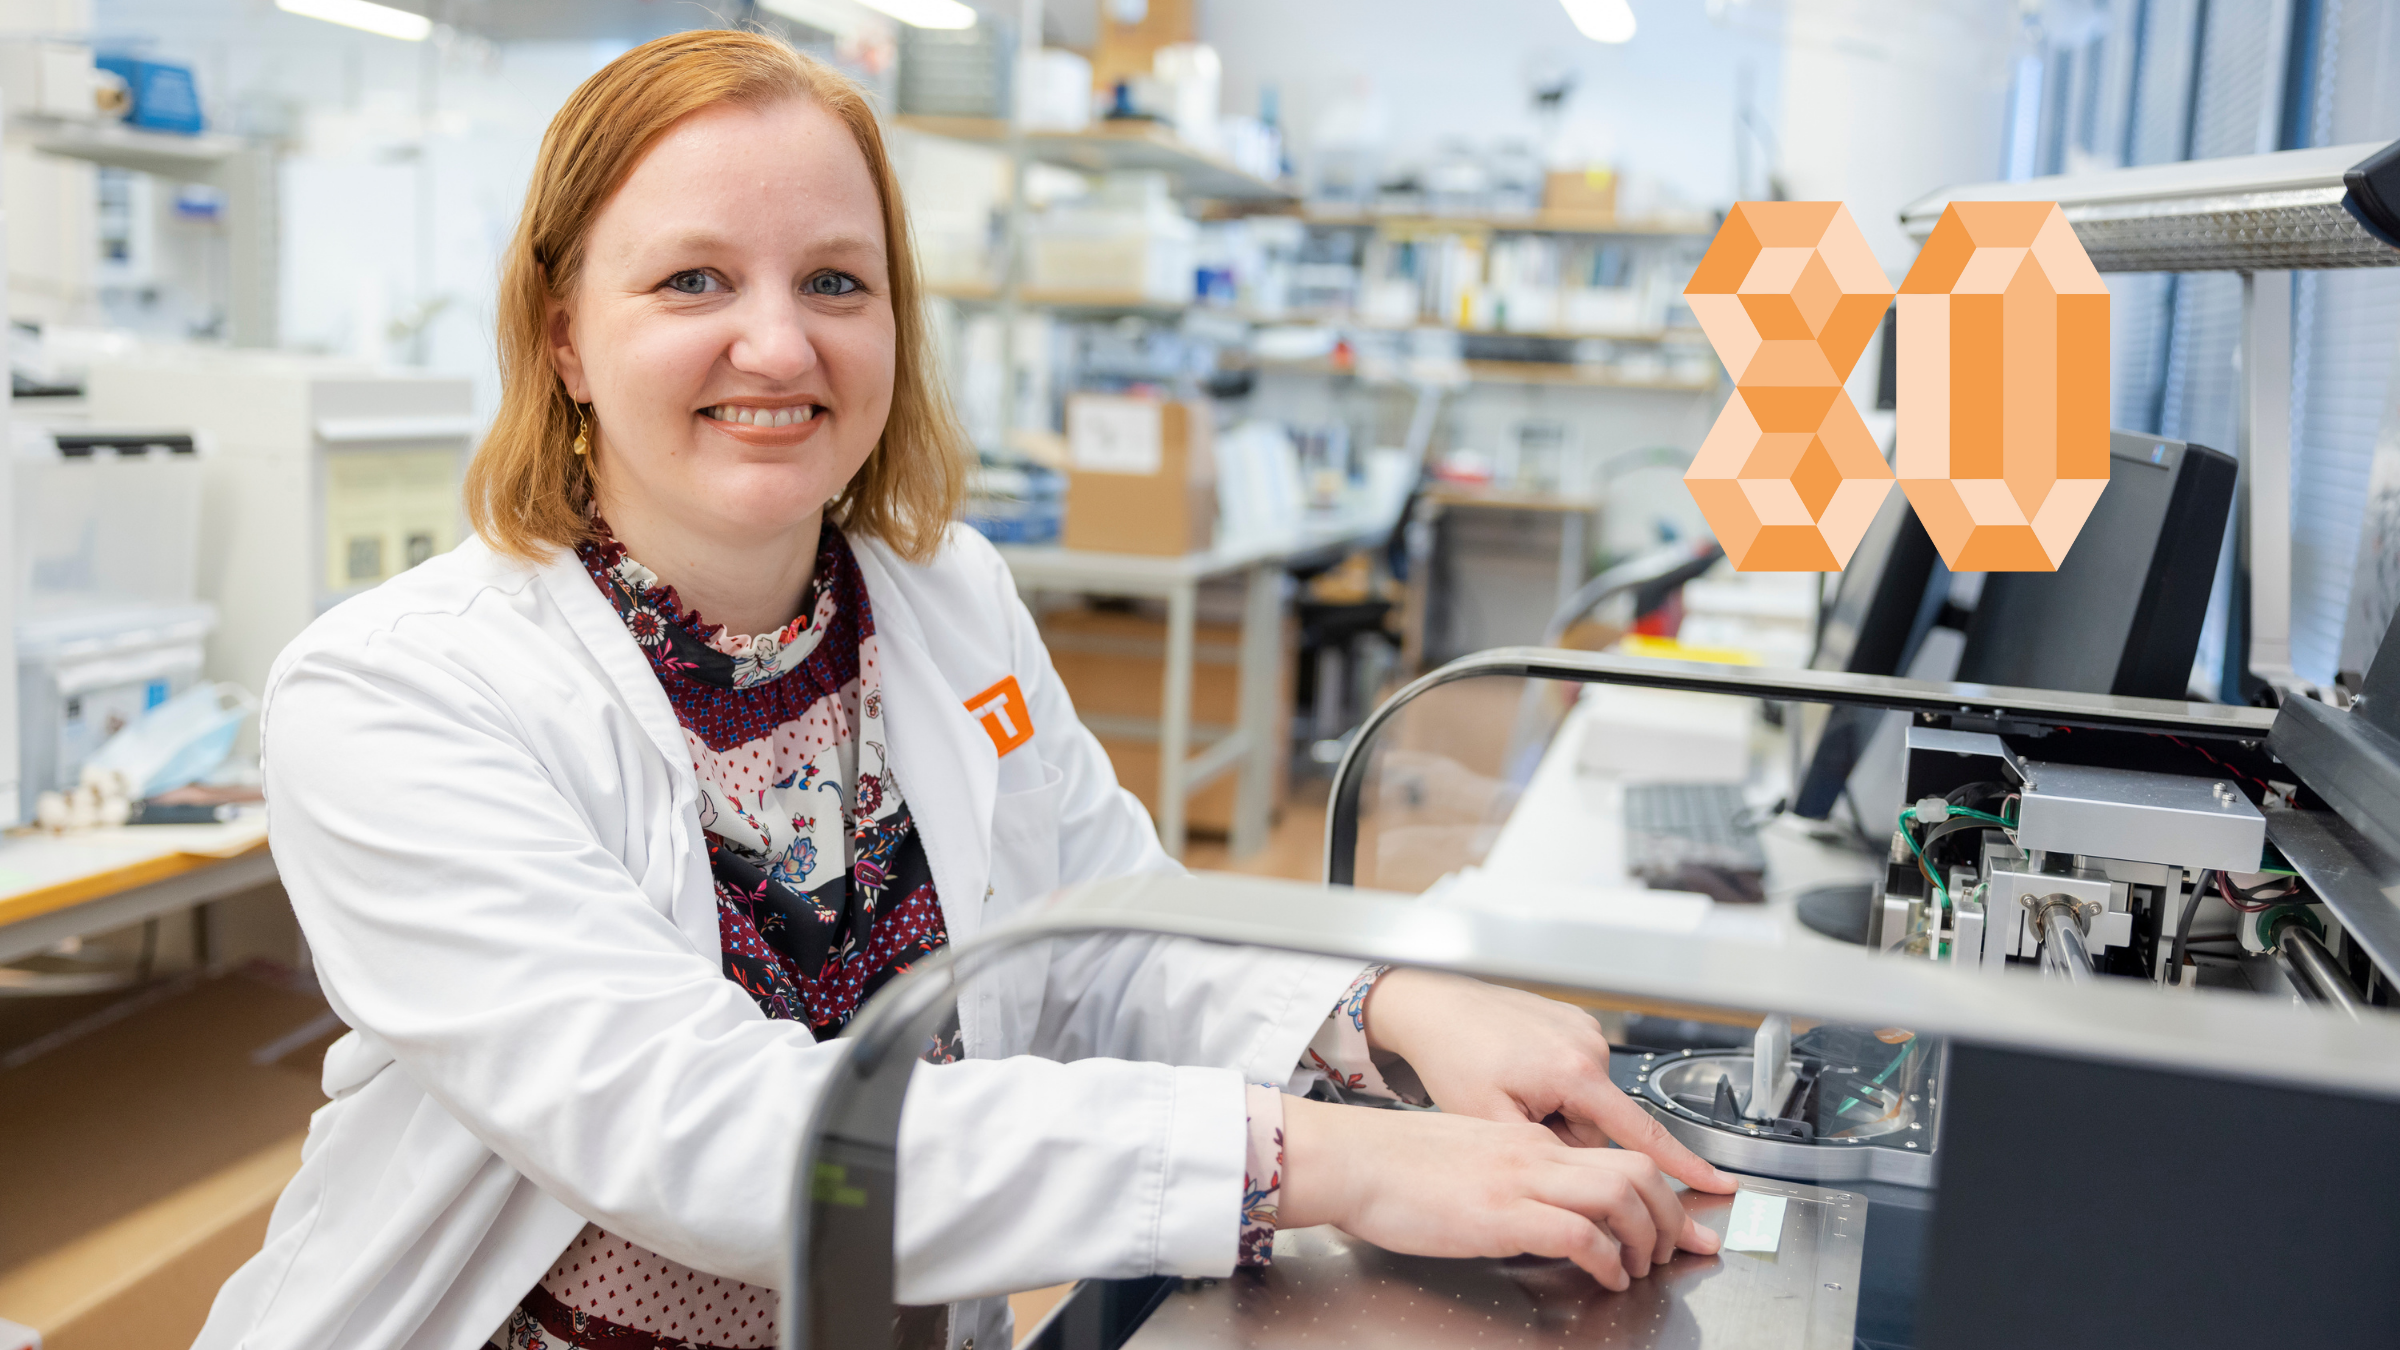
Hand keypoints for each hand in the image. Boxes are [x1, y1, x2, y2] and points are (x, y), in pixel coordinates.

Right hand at [1278, 1095, 1721, 1289]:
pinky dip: (1605, 1257)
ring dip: (1646, 1236)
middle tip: (1681, 1249)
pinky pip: (1577, 1231)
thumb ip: (1512, 1173)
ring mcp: (1519, 1179)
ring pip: (1619, 1193)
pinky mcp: (1500, 1212)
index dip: (1662, 1191)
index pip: (1615, 1154)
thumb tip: (1545, 1204)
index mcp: (1527, 1139)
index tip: (1688, 1221)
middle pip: (1634, 1169)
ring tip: (1642, 1266)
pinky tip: (1605, 1276)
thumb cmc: (1394, 1165)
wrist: (1351, 1158)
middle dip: (1671, 1214)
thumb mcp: (1468, 1158)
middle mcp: (1534, 1151)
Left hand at [1360, 969, 1732, 1192]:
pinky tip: (1517, 1071)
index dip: (1683, 1165)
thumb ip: (1546, 1154)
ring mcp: (1582, 1028)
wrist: (1432, 1006)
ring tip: (1510, 1088)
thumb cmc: (1453, 1056)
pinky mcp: (1572, 1020)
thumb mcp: (1492, 1120)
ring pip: (1586, 1100)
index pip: (1641, 1132)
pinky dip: (1551, 1082)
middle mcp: (1588, 1044)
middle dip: (1563, 1134)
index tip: (1720, 1185)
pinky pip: (1575, 1072)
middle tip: (1516, 1115)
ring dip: (1555, 1108)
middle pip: (1598, 1123)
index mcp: (1574, 1071)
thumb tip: (1582, 1174)